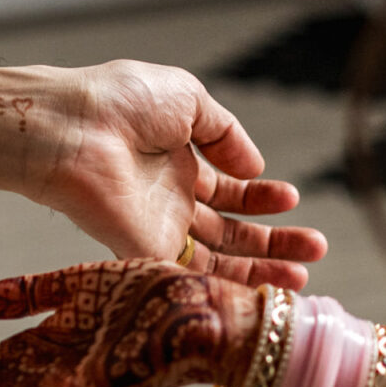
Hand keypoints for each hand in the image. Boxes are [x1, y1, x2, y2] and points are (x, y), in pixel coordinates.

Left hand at [35, 62, 326, 287]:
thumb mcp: (187, 99)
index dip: (261, 199)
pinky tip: (260, 287)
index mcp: (177, 163)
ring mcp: (157, 231)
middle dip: (274, 243)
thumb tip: (254, 165)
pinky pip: (189, 278)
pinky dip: (225, 286)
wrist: (71, 128)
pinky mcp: (144, 254)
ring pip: (217, 262)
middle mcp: (169, 201)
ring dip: (260, 270)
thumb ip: (225, 132)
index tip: (292, 200)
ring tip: (302, 276)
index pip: (228, 192)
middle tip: (314, 250)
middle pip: (230, 233)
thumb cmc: (119, 102)